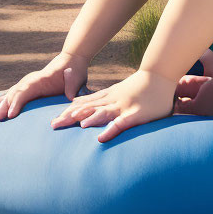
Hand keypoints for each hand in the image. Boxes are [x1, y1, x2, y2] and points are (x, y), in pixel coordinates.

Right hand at [0, 51, 89, 119]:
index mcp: (41, 80)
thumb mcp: (76, 79)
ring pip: (12, 92)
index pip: (25, 91)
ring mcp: (29, 82)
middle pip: (15, 92)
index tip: (10, 114)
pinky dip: (4, 98)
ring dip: (1, 101)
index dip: (17, 102)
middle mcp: (32, 80)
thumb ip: (72, 88)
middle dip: (4, 104)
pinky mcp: (30, 86)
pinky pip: (14, 93)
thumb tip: (70, 97)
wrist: (72, 60)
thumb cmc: (75, 72)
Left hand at [49, 68, 176, 141]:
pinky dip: (110, 130)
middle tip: (53, 125)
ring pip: (102, 113)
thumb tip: (91, 108)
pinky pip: (121, 124)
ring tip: (75, 125)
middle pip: (87, 108)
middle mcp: (112, 100)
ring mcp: (123, 107)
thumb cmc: (140, 86)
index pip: (83, 104)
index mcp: (107, 96)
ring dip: (88, 119)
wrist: (159, 75)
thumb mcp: (118, 91)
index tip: (54, 120)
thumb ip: (105, 100)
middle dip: (70, 117)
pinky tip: (100, 138)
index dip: (68, 112)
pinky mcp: (135, 114)